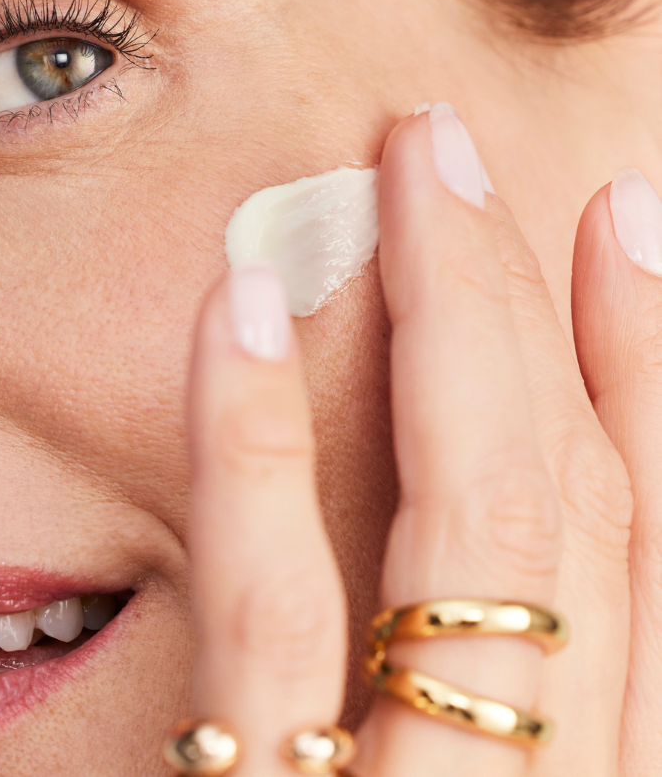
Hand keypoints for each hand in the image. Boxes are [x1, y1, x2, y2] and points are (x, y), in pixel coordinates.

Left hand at [182, 105, 661, 775]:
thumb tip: (489, 462)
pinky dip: (256, 449)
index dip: (637, 368)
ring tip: (409, 166)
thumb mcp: (457, 767)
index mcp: (595, 768)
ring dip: (448, 320)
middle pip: (559, 502)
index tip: (617, 231)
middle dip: (525, 300)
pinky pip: (270, 613)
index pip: (634, 540)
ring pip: (470, 533)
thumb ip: (495, 681)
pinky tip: (242, 307)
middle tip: (460, 149)